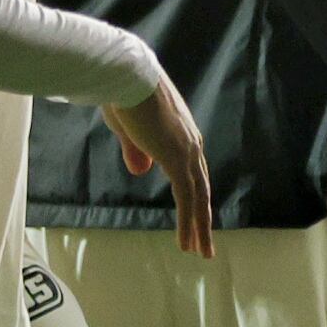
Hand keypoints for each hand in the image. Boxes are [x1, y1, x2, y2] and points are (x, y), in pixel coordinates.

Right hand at [104, 72, 215, 257]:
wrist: (126, 75)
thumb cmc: (122, 93)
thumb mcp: (128, 128)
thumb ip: (137, 150)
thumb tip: (142, 171)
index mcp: (182, 134)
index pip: (193, 172)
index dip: (193, 196)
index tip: (195, 217)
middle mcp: (191, 143)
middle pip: (200, 187)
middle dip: (202, 218)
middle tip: (204, 244)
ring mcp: (186, 151)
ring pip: (197, 197)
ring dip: (198, 227)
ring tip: (199, 251)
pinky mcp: (176, 157)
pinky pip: (186, 197)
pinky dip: (187, 221)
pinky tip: (186, 241)